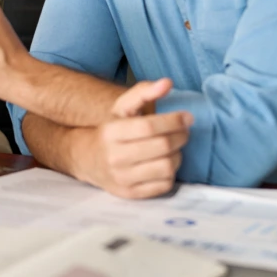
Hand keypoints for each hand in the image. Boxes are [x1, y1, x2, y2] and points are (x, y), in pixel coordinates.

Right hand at [70, 79, 192, 197]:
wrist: (89, 160)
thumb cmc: (112, 131)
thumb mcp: (122, 108)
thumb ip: (143, 92)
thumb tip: (167, 83)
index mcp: (111, 132)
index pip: (148, 126)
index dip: (173, 121)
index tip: (187, 117)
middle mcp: (114, 157)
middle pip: (162, 146)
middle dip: (181, 136)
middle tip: (184, 131)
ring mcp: (122, 178)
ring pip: (167, 167)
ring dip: (178, 155)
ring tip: (174, 148)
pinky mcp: (131, 194)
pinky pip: (164, 185)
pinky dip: (171, 173)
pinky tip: (164, 162)